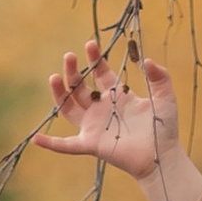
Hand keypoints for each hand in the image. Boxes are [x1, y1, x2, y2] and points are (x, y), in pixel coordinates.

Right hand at [32, 40, 201, 200]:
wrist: (162, 156)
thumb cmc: (164, 129)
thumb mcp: (165, 97)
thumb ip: (160, 77)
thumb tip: (147, 59)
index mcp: (117, 96)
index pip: (101, 74)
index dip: (95, 59)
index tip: (90, 44)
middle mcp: (102, 110)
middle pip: (80, 88)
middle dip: (73, 72)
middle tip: (69, 56)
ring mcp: (94, 127)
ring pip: (69, 108)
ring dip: (60, 94)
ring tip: (54, 76)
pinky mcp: (91, 144)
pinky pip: (67, 145)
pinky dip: (51, 144)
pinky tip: (36, 139)